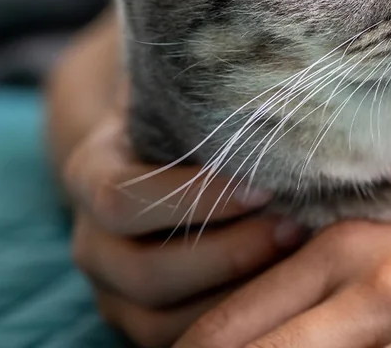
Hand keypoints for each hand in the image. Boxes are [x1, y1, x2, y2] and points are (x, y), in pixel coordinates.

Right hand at [63, 109, 304, 347]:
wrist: (166, 154)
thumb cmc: (189, 116)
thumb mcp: (186, 93)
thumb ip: (211, 87)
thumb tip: (278, 69)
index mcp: (92, 176)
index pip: (122, 199)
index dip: (195, 198)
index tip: (264, 184)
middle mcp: (93, 241)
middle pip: (146, 272)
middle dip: (228, 255)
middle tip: (295, 228)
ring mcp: (115, 291)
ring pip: (163, 322)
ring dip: (237, 297)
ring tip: (299, 263)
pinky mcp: (148, 322)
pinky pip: (185, 340)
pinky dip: (237, 321)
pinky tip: (287, 293)